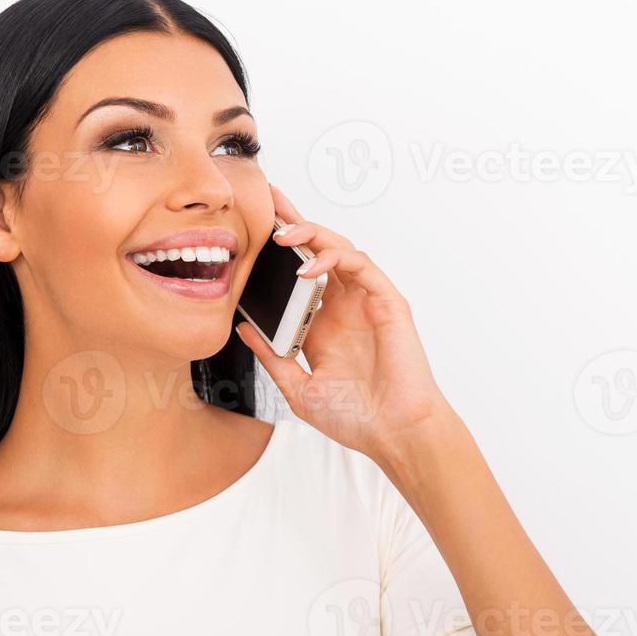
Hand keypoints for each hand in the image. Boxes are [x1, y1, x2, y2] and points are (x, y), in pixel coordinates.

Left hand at [235, 185, 453, 464]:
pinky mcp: (387, 302)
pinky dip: (335, 258)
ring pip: (339, 248)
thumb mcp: (297, 388)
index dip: (278, 246)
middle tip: (267, 201)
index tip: (251, 225)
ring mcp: (367, 301)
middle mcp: (344, 306)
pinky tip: (309, 267)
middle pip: (317, 249)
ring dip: (311, 235)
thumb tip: (244, 330)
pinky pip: (361, 265)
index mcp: (322, 323)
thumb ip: (272, 357)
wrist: (392, 434)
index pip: (296, 271)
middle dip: (292, 222)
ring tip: (282, 235)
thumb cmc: (355, 418)